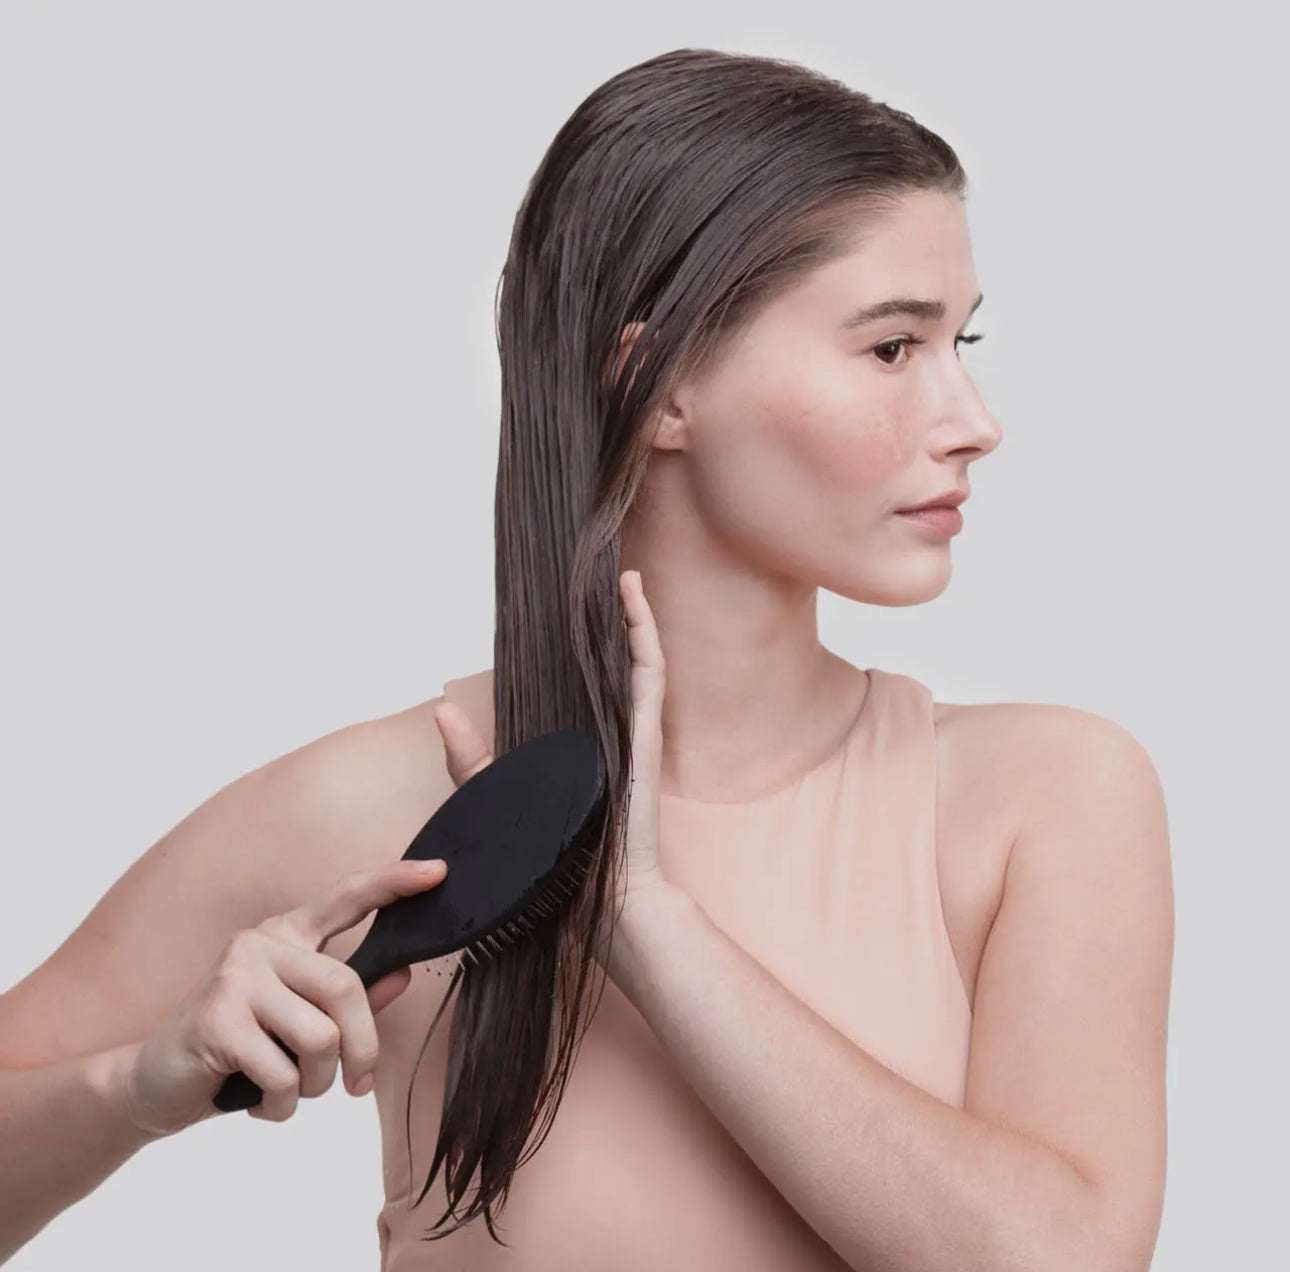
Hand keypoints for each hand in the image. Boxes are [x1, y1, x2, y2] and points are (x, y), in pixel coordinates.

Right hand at [118, 858, 448, 1135]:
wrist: (151, 1084)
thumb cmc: (235, 1051)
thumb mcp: (297, 1023)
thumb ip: (350, 998)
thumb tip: (404, 974)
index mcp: (284, 936)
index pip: (346, 898)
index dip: (393, 883)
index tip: (438, 871)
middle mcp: (259, 944)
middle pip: (345, 988)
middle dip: (361, 1048)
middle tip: (357, 1086)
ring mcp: (235, 977)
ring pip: (320, 1037)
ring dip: (316, 1084)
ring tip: (288, 1091)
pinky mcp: (217, 1019)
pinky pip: (284, 1072)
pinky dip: (281, 1105)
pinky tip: (257, 1102)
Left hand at [431, 568, 669, 959]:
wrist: (603, 904)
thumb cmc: (557, 863)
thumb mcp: (500, 797)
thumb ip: (471, 758)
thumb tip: (442, 710)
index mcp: (585, 749)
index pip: (585, 689)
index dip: (580, 649)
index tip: (567, 612)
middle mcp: (614, 735)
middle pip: (616, 666)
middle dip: (610, 622)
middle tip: (598, 580)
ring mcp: (636, 733)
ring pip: (639, 660)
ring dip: (634, 615)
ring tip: (620, 577)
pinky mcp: (647, 735)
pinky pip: (649, 674)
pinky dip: (644, 633)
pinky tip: (632, 598)